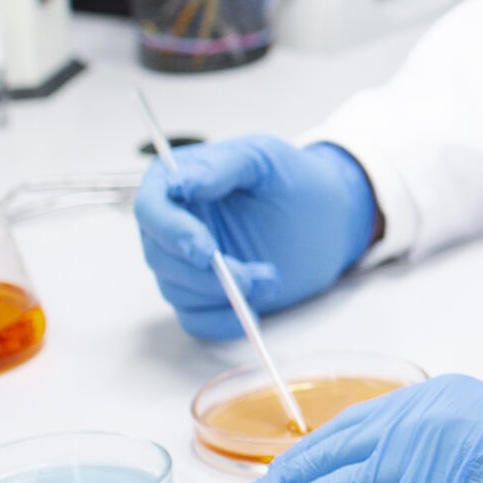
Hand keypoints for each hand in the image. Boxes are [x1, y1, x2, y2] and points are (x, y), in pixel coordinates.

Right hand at [134, 135, 376, 337]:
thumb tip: (180, 182)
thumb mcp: (265, 159)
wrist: (330, 219)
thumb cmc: (295, 180)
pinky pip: (196, 319)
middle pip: (161, 257)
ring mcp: (186, 264)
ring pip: (178, 290)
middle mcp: (172, 226)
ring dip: (224, 295)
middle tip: (251, 276)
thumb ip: (223, 166)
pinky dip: (219, 322)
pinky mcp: (205, 295)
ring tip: (271, 280)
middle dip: (207, 273)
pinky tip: (248, 317)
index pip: (152, 209)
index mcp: (178, 183)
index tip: (205, 251)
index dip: (172, 232)